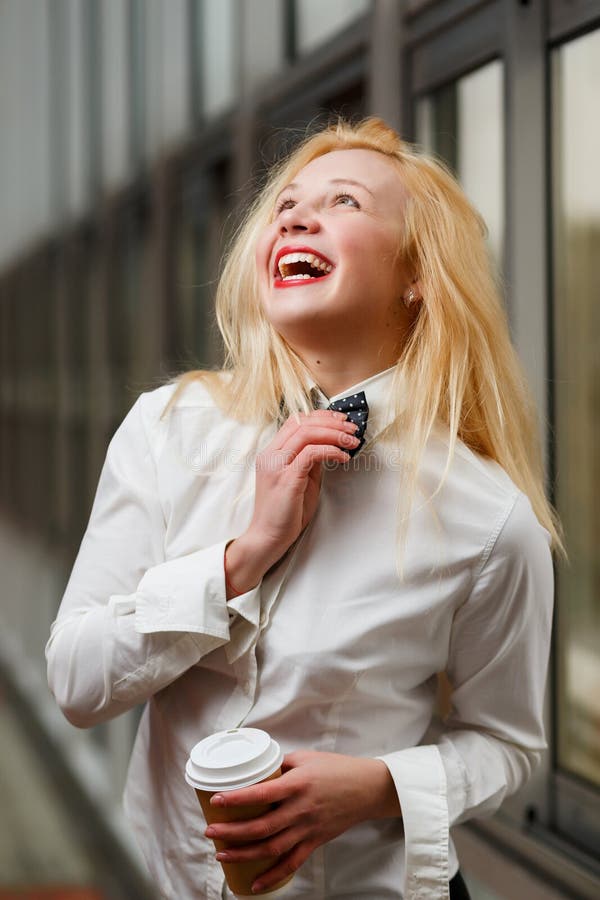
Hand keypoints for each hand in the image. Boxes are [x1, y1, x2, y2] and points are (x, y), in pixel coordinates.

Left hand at [203, 750, 400, 893]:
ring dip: (244, 854)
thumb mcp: (306, 758)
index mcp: (297, 785)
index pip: (260, 795)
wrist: (367, 789)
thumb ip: (280, 765)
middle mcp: (300, 810)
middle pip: (261, 827)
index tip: (216, 801)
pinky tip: (255, 883)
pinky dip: (273, 876)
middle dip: (231, 832)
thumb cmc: (336, 769)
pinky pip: (292, 863)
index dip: (236, 799)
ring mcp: (308, 829)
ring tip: (222, 854)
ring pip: (271, 848)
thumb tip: (256, 772)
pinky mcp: (315, 842)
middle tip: (210, 831)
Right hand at [226, 410, 358, 591]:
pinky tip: (343, 458)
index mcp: (272, 452)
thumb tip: (330, 445)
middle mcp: (270, 454)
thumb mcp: (301, 479)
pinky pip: (311, 454)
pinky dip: (330, 451)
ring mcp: (276, 465)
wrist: (268, 537)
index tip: (342, 420)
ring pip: (306, 434)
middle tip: (353, 429)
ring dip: (334, 434)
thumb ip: (310, 460)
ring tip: (352, 441)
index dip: (321, 416)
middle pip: (302, 423)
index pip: (295, 421)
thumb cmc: (286, 512)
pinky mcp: (286, 478)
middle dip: (332, 422)